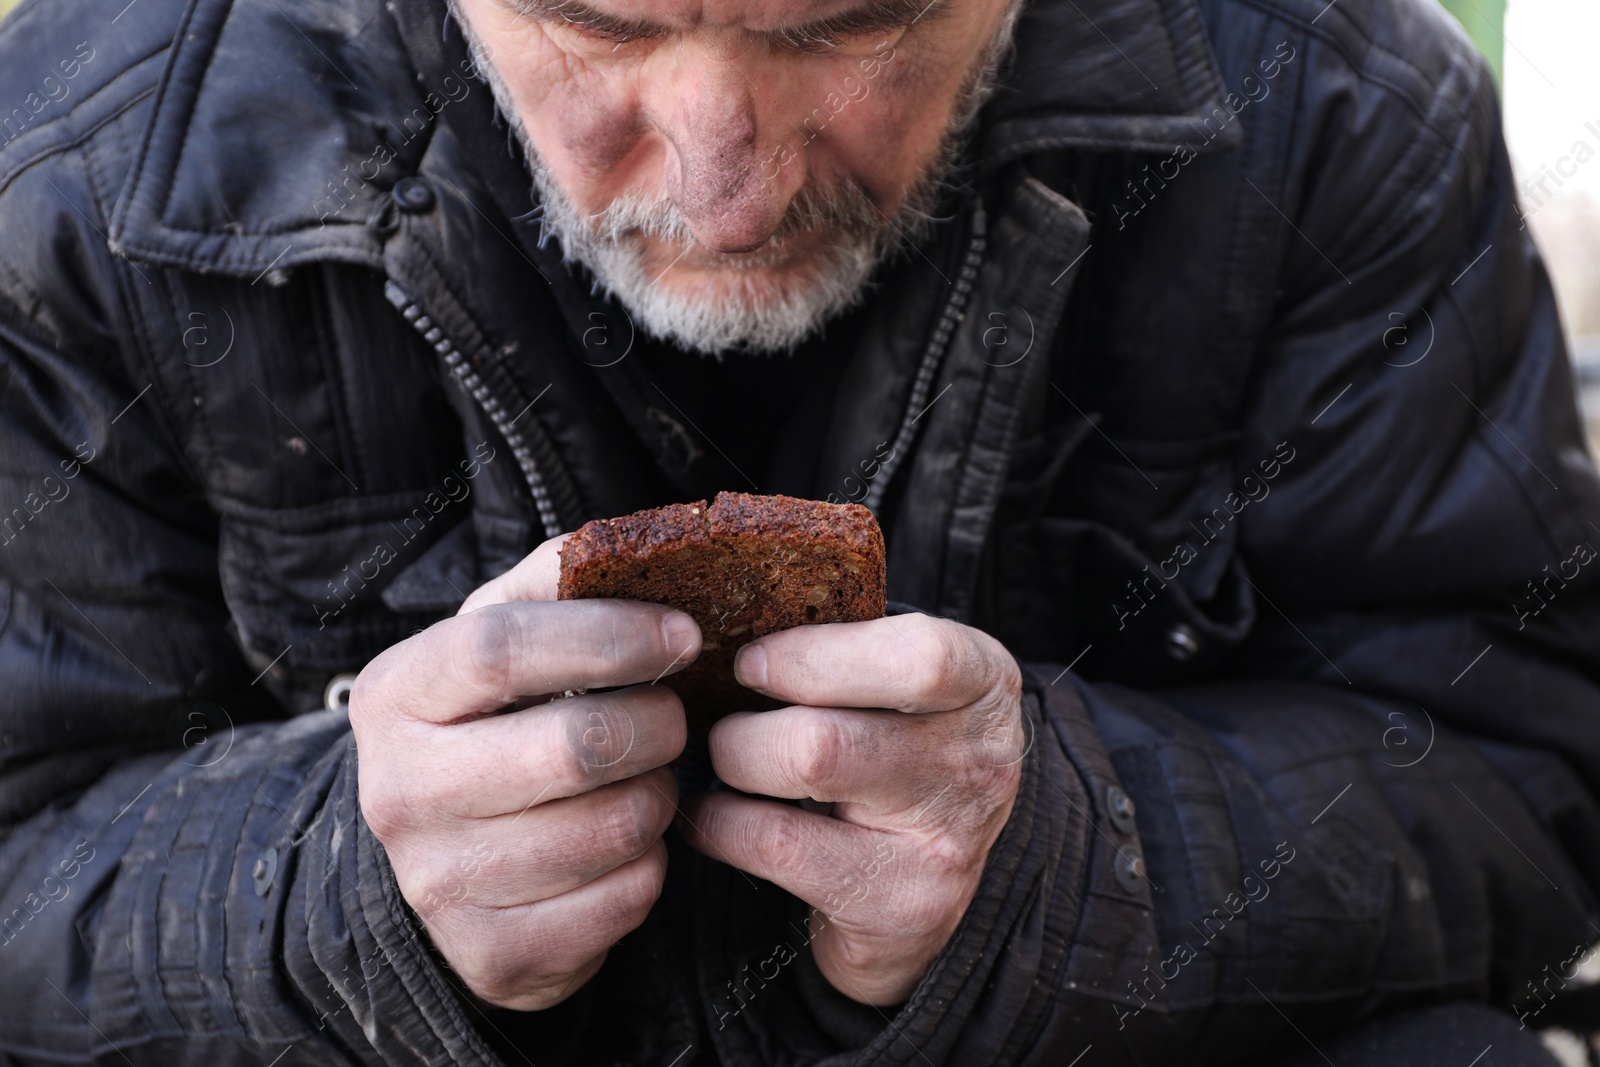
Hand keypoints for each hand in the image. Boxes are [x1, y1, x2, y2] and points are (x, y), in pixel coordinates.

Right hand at [348, 535, 700, 1009]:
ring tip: (648, 779)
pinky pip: (624, 899)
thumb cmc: (489, 724)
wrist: (438, 858)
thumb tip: (627, 548)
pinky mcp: (493, 954)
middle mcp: (400, 792)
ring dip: (660, 796)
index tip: (681, 635)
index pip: (503, 649)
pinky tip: (627, 843)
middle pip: (574, 745)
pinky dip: (652, 866)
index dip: (609, 637)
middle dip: (658, 725)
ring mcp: (439, 884)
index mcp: (398, 695)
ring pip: (612, 827)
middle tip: (674, 718)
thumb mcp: (498, 638)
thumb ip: (553, 583)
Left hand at [678, 613, 1025, 1004]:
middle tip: (724, 726)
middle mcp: (979, 761)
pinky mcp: (905, 908)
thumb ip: (842, 644)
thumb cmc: (892, 750)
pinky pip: (778, 850)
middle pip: (827, 733)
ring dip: (732, 769)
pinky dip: (720, 827)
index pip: (919, 657)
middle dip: (746, 726)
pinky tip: (716, 818)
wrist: (929, 882)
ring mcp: (947, 842)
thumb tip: (718, 612)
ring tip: (724, 765)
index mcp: (983, 680)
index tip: (751, 662)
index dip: (813, 655)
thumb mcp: (897, 685)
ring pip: (803, 780)